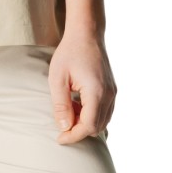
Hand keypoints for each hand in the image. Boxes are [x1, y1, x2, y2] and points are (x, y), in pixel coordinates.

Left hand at [48, 29, 115, 143]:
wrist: (87, 34)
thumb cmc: (69, 53)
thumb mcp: (57, 79)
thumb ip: (61, 105)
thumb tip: (64, 127)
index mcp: (96, 92)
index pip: (88, 126)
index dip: (73, 136)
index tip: (59, 138)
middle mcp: (109, 94)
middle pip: (97, 127)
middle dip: (79, 131)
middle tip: (62, 124)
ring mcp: (113, 92)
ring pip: (103, 121)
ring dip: (86, 124)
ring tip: (69, 113)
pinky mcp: (113, 90)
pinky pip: (106, 112)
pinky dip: (92, 116)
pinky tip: (78, 106)